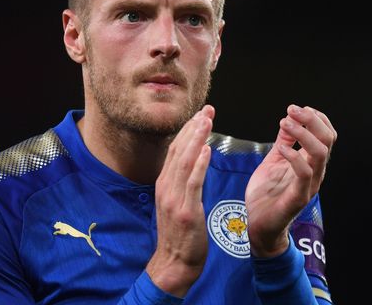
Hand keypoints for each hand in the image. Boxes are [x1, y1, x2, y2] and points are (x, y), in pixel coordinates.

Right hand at [146, 105, 214, 296]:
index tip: (201, 114)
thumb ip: (181, 183)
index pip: (175, 150)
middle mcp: (166, 187)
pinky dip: (199, 164)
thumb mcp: (175, 203)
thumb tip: (193, 162)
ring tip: (207, 121)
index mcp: (164, 184)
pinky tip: (207, 149)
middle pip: (179, 150)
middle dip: (193, 128)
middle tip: (207, 110)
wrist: (174, 262)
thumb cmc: (179, 234)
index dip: (188, 130)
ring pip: (184, 162)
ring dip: (197, 139)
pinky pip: (192, 183)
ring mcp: (173, 199)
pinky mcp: (185, 211)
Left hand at [245, 105, 336, 257]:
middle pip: (328, 139)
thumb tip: (288, 120)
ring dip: (303, 133)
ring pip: (320, 154)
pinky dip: (294, 156)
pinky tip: (281, 148)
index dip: (316, 117)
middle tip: (291, 110)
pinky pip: (304, 174)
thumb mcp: (274, 161)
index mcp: (311, 162)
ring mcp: (309, 185)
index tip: (295, 108)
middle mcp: (315, 172)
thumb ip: (284, 142)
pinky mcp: (299, 197)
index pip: (327, 134)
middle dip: (311, 119)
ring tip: (285, 124)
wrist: (258, 225)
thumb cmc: (266, 194)